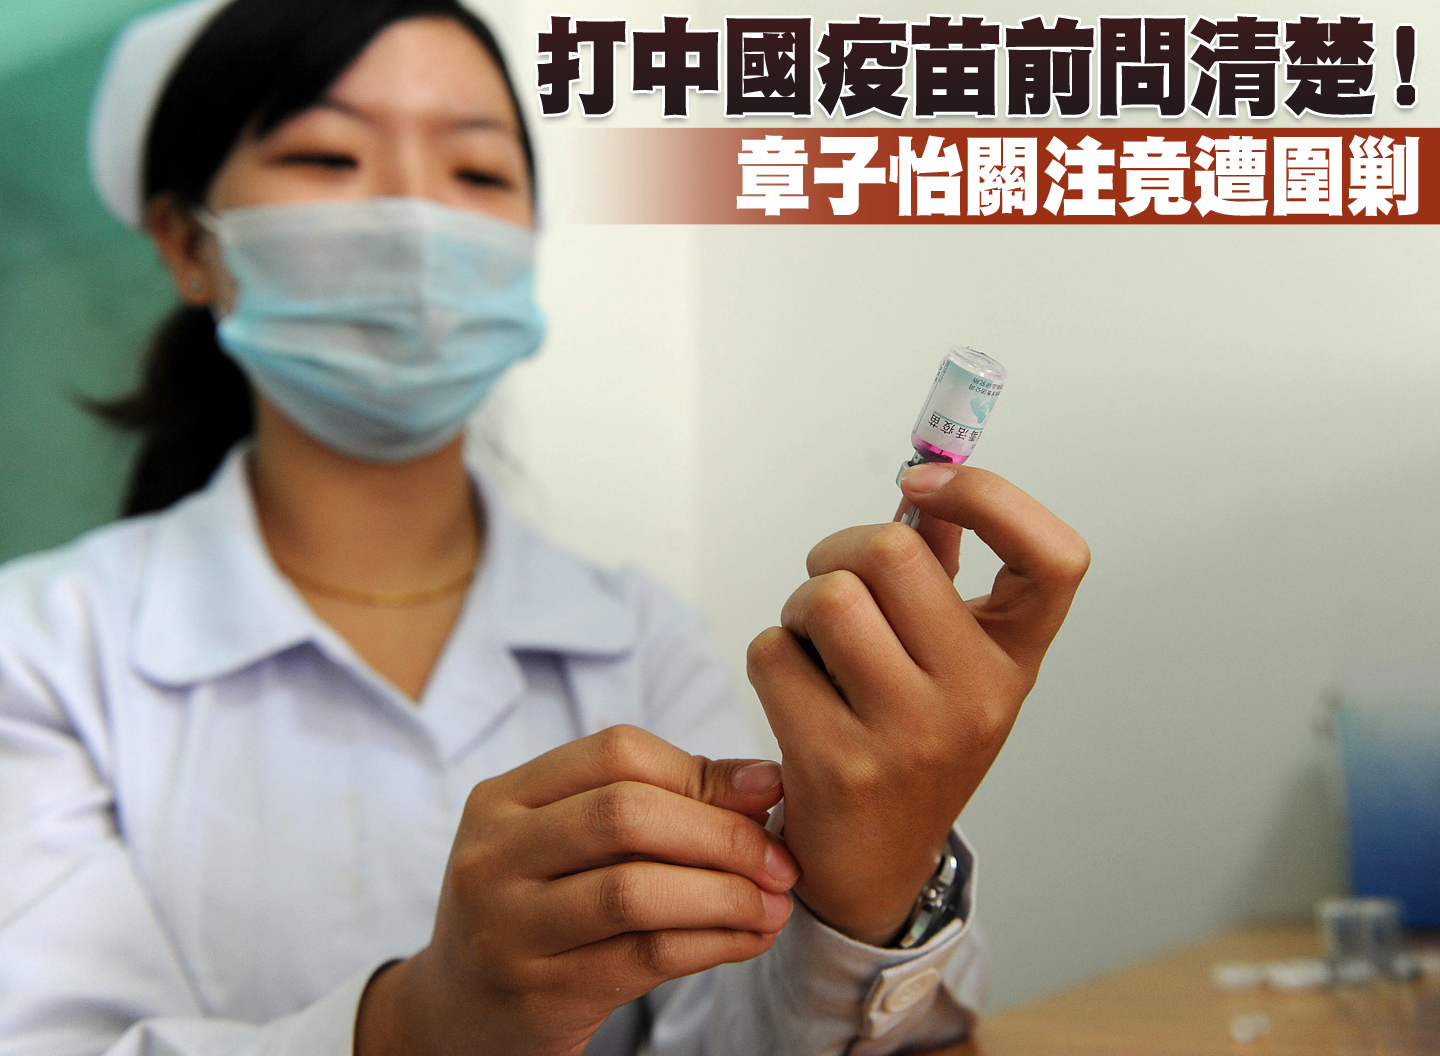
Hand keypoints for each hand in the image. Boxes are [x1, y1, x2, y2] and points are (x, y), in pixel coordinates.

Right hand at [355, 725, 799, 1055]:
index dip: (701, 770)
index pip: (615, 753)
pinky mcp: (539, 993)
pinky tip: (749, 939)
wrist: (461, 1013)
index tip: (767, 793)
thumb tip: (764, 780)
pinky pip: (643, 958)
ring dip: (724, 894)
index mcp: (503, 797)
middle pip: (625, 814)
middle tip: (781, 860)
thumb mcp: (571, 841)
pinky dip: (712, 945)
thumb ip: (655, 801)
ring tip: (775, 904)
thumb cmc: (540, 908)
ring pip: (634, 891)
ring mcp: (508, 927)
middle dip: (721, 833)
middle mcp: (493, 855)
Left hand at [747, 464, 1087, 945]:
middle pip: (893, 551)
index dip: (991, 496)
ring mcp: (912, 735)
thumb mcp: (949, 663)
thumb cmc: (907, 740)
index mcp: (1014, 659)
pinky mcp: (840, 763)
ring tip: (814, 643)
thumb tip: (922, 492)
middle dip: (840, 551)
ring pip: (827, 598)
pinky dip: (772, 655)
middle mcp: (979, 697)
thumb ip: (939, 575)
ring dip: (800, 605)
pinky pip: (775, 653)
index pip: (1055, 557)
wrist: (875, 863)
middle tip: (833, 583)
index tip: (925, 479)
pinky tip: (796, 692)